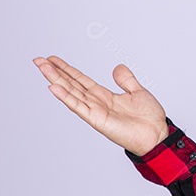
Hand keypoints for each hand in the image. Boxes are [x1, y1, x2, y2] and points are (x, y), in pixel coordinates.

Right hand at [34, 55, 168, 155]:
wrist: (157, 135)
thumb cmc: (149, 119)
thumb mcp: (138, 92)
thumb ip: (126, 80)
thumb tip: (117, 67)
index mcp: (104, 96)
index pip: (80, 80)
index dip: (67, 69)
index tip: (53, 59)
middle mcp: (96, 103)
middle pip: (71, 84)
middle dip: (55, 72)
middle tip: (38, 60)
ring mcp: (95, 112)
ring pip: (71, 93)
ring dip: (56, 80)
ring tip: (42, 67)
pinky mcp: (97, 120)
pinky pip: (79, 107)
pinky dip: (66, 97)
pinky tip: (54, 87)